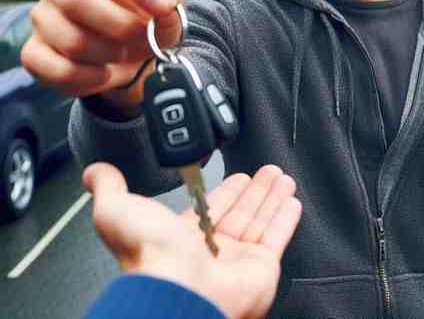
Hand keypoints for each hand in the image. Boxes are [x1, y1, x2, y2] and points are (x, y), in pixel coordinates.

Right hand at [21, 0, 183, 101]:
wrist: (132, 57)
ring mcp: (41, 17)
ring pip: (71, 40)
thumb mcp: (166, 1)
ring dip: (109, 54)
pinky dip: (90, 78)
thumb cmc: (144, 18)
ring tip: (124, 53)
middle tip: (143, 36)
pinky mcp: (34, 53)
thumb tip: (161, 2)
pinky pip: (58, 70)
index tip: (159, 5)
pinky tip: (104, 73)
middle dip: (120, 26)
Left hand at [83, 163, 301, 318]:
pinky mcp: (262, 267)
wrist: (178, 290)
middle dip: (254, 189)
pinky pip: (277, 237)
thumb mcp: (117, 211)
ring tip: (281, 177)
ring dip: (271, 197)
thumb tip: (95, 172)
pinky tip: (291, 201)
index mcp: (182, 238)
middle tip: (266, 171)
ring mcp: (238, 260)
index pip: (211, 208)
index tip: (238, 175)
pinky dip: (286, 218)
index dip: (226, 190)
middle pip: (240, 211)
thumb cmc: (149, 257)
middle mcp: (212, 250)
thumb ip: (109, 188)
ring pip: (260, 220)